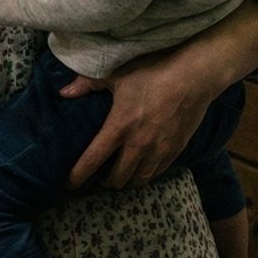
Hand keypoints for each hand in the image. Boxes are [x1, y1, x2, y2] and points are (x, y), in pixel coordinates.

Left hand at [60, 49, 210, 189]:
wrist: (194, 77)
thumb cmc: (153, 73)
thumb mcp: (117, 75)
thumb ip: (88, 84)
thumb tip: (64, 93)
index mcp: (118, 127)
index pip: (93, 160)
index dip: (78, 175)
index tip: (68, 184)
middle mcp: (138, 145)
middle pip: (117, 178)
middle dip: (105, 182)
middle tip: (98, 178)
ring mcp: (159, 150)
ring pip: (139, 179)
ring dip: (127, 181)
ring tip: (120, 178)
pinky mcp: (176, 150)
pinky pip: (158, 172)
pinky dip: (146, 175)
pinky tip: (143, 170)